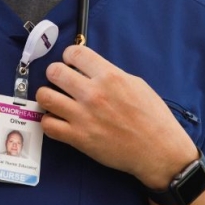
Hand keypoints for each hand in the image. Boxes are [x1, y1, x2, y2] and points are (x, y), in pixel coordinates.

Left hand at [35, 45, 196, 188]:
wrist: (159, 152)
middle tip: (60, 81)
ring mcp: (83, 116)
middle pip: (54, 71)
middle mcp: (93, 93)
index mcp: (110, 76)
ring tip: (54, 100)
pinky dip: (49, 121)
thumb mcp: (136, 84)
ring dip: (47, 96)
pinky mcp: (79, 138)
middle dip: (55, 74)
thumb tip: (90, 69)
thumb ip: (110, 74)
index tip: (70, 64)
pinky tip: (58, 120)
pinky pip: (48, 125)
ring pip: (45, 96)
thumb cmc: (153, 118)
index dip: (69, 57)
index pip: (74, 53)